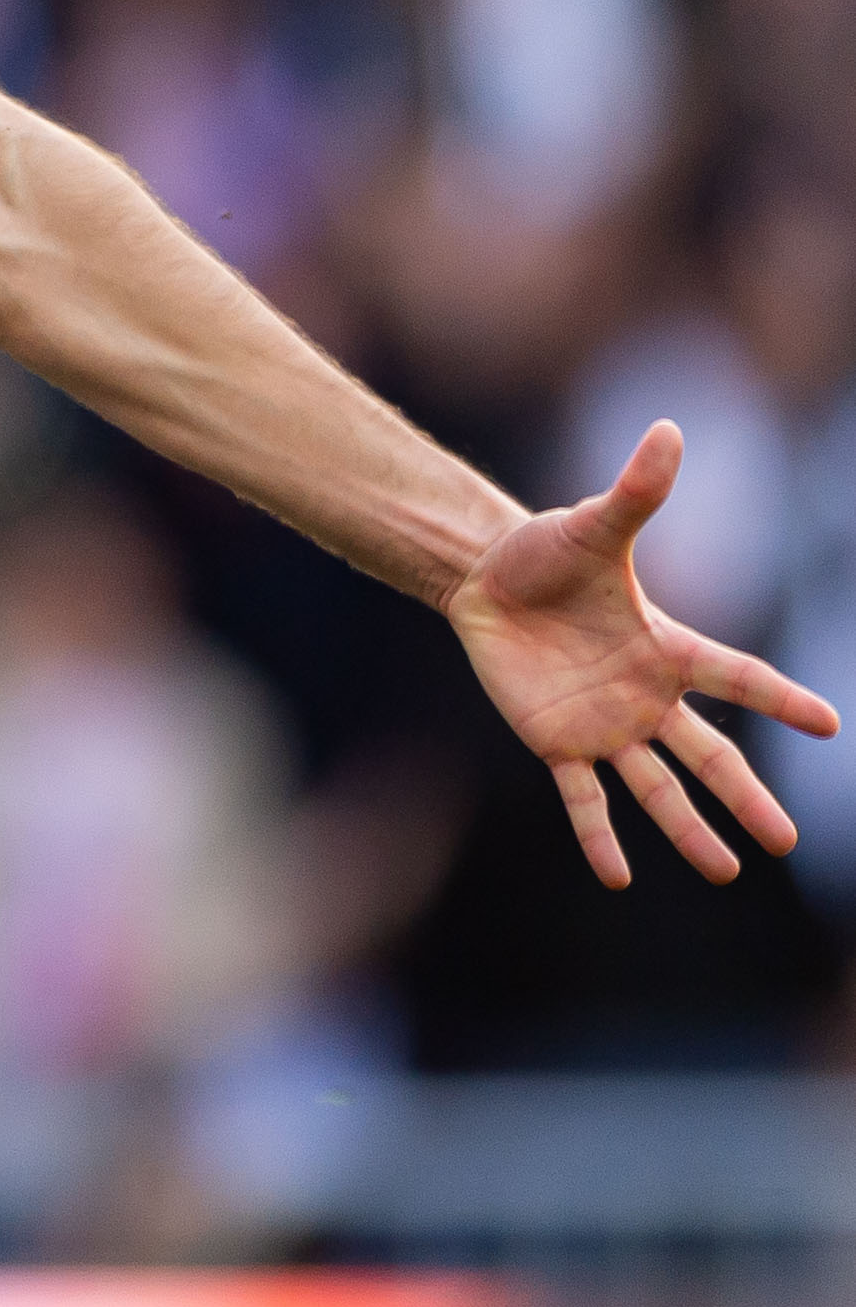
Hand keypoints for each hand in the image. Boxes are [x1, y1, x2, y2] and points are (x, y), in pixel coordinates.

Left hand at [446, 421, 842, 887]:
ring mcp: (605, 724)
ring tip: (727, 871)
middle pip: (710, 757)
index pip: (737, 677)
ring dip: (689, 831)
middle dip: (747, 798)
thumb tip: (668, 429)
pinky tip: (619, 876)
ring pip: (657, 789)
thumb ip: (637, 490)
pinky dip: (599, 837)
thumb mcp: (594, 524)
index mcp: (667, 648)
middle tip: (786, 840)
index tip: (830, 725)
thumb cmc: (546, 551)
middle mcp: (647, 696)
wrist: (484, 579)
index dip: (781, 700)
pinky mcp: (557, 742)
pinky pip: (584, 799)